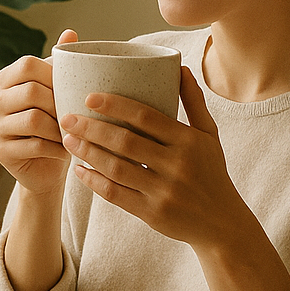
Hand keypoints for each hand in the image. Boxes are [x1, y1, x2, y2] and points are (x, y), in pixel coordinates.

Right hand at [0, 29, 77, 196]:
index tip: (71, 89)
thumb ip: (60, 64)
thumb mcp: (57, 91)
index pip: (28, 65)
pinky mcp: (0, 153)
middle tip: (75, 115)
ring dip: (59, 128)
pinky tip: (65, 149)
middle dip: (59, 104)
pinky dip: (56, 148)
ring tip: (72, 132)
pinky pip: (34, 145)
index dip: (54, 75)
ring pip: (33, 119)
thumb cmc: (54, 123)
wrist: (46, 167)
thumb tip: (70, 32)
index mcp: (5, 80)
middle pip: (31, 92)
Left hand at [62, 65, 289, 290]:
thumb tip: (178, 66)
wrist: (222, 224)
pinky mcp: (152, 214)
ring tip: (67, 140)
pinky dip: (95, 182)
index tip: (89, 97)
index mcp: (188, 141)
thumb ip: (193, 101)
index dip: (116, 106)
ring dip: (88, 153)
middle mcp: (177, 165)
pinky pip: (117, 195)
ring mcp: (164, 191)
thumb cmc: (212, 172)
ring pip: (117, 168)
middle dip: (92, 128)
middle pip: (125, 142)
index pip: (146, 117)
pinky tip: (79, 170)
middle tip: (66, 117)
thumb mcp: (209, 136)